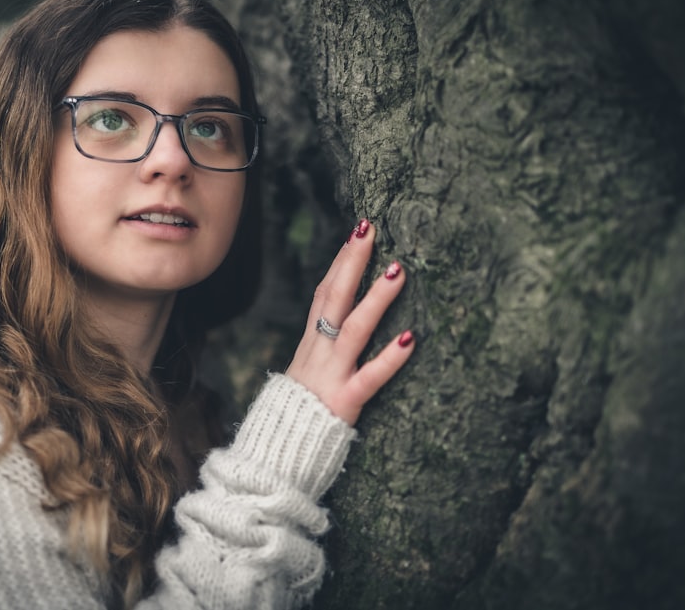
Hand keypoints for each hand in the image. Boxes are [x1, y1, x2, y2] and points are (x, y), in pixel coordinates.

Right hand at [286, 219, 413, 425]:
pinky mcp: (344, 402)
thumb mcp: (303, 377)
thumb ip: (320, 354)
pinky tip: (410, 338)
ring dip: (376, 298)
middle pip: (333, 298)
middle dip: (352, 261)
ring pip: (353, 329)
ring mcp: (330, 376)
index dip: (340, 262)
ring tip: (398, 270)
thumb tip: (337, 331)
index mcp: (310, 346)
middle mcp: (318, 353)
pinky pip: (369, 378)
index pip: (324, 295)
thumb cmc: (294, 419)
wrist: (274, 455)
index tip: (358, 232)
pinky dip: (390, 358)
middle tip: (370, 229)